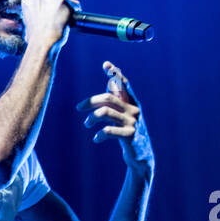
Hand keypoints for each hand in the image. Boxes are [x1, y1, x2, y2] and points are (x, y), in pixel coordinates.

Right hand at [20, 0, 76, 52]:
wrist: (42, 42)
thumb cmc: (35, 39)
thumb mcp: (28, 25)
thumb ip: (34, 16)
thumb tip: (40, 20)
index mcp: (28, 1)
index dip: (46, 3)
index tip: (49, 11)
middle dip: (55, 5)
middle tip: (57, 17)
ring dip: (64, 8)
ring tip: (64, 21)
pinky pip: (74, 3)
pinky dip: (75, 10)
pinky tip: (72, 19)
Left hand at [76, 61, 153, 176]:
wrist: (140, 155)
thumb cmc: (127, 133)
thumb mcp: (121, 116)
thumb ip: (116, 101)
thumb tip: (110, 81)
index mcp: (131, 103)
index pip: (124, 84)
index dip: (115, 74)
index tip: (105, 65)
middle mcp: (133, 109)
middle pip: (108, 98)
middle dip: (90, 101)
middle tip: (79, 108)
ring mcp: (132, 122)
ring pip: (105, 112)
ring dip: (92, 118)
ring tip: (86, 123)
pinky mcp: (130, 135)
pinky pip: (109, 131)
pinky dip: (99, 134)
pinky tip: (96, 139)